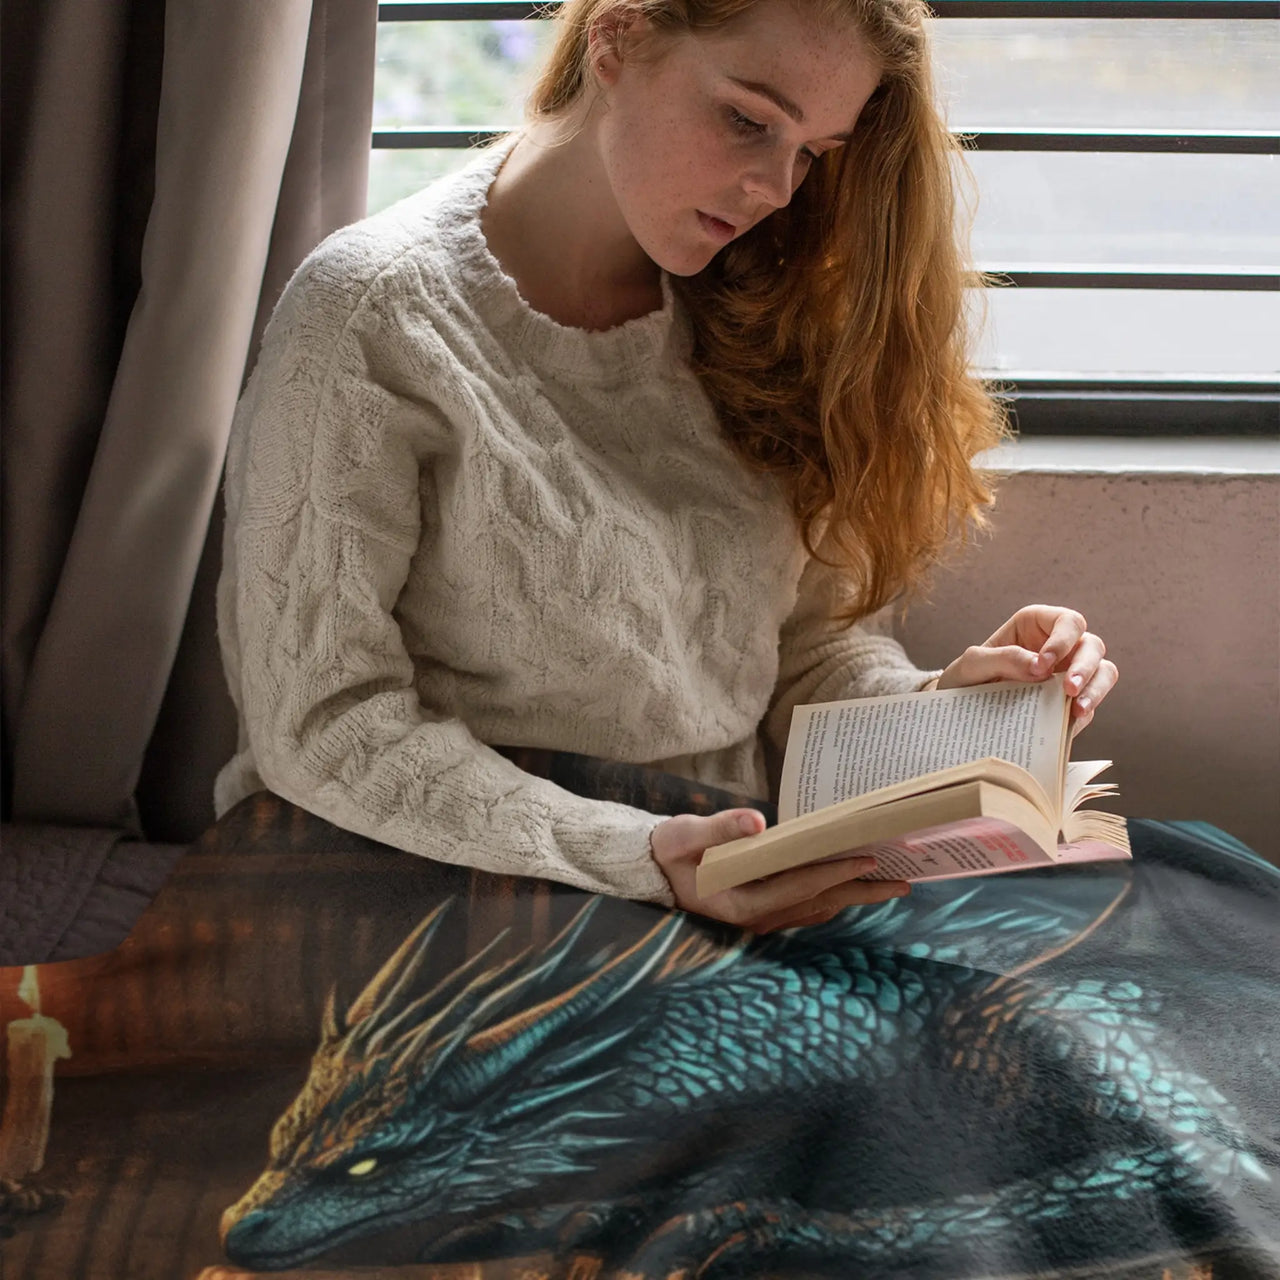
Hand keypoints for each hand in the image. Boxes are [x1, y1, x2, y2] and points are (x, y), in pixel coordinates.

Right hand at [649, 809, 910, 933]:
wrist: (651, 870)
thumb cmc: (668, 850)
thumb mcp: (685, 835)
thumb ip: (719, 829)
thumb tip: (756, 822)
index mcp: (741, 902)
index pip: (798, 886)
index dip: (834, 872)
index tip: (868, 858)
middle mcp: (757, 917)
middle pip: (819, 903)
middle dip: (861, 893)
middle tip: (903, 883)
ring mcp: (762, 918)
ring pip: (817, 908)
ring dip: (853, 897)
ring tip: (889, 885)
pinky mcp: (763, 911)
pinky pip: (807, 906)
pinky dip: (834, 895)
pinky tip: (852, 887)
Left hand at [935, 604, 1116, 736]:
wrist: (960, 713)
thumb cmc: (965, 678)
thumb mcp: (972, 664)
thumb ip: (1002, 658)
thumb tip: (1040, 668)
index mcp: (1037, 626)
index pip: (1068, 622)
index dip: (1063, 640)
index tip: (1043, 664)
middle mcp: (1060, 647)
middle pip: (1092, 646)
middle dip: (1085, 667)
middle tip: (1069, 689)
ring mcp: (1069, 675)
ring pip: (1103, 672)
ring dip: (1096, 689)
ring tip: (1078, 709)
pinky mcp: (1071, 704)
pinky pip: (1089, 706)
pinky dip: (1082, 714)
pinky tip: (1068, 724)